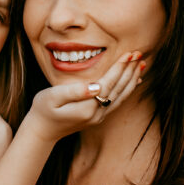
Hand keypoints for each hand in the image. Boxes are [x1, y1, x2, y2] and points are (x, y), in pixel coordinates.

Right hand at [21, 51, 145, 143]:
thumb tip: (95, 86)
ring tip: (141, 64)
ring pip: (121, 95)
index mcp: (88, 107)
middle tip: (139, 54)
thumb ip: (74, 91)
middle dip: (129, 70)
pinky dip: (127, 89)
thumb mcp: (53, 97)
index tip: (129, 54)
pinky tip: (134, 81)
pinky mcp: (98, 117)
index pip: (109, 83)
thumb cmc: (44, 109)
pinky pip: (117, 101)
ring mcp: (99, 117)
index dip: (119, 68)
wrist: (42, 130)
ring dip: (132, 79)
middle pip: (119, 89)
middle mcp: (97, 114)